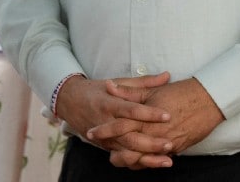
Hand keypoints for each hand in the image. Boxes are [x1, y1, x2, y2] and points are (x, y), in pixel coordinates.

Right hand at [54, 73, 172, 165]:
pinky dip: (139, 162)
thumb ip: (143, 82)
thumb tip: (167, 76)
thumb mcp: (117, 82)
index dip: (149, 113)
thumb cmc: (96, 90)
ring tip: (168, 159)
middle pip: (129, 136)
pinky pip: (122, 157)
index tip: (168, 115)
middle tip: (170, 143)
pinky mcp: (105, 146)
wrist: (69, 102)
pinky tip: (155, 163)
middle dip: (150, 142)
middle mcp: (106, 122)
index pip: (131, 110)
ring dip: (148, 157)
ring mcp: (104, 137)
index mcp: (109, 104)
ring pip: (127, 151)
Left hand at [88, 76, 224, 169]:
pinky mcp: (176, 149)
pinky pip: (157, 159)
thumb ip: (129, 92)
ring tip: (115, 157)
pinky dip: (146, 161)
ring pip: (142, 157)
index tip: (92, 132)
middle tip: (100, 150)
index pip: (120, 125)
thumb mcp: (152, 91)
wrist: (209, 101)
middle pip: (129, 147)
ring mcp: (166, 142)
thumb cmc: (180, 93)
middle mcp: (154, 132)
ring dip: (128, 159)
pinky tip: (137, 160)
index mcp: (146, 116)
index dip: (105, 130)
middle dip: (113, 149)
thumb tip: (109, 86)